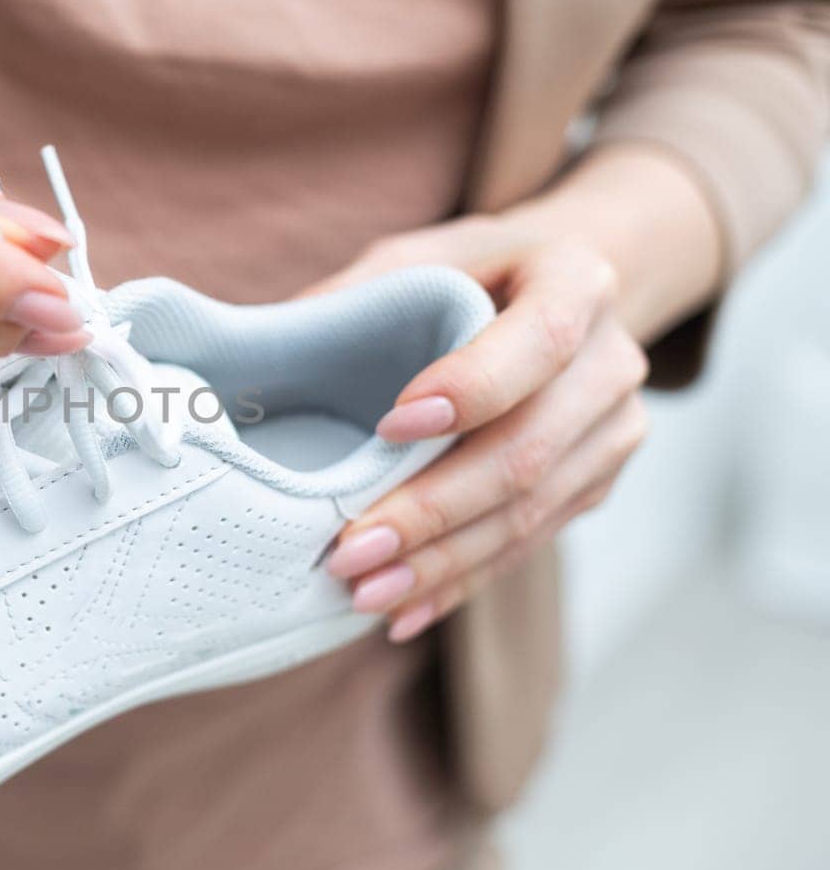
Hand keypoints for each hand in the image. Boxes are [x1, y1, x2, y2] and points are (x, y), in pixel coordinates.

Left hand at [313, 215, 651, 641]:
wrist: (567, 294)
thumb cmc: (472, 271)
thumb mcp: (415, 258)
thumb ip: (353, 297)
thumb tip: (257, 348)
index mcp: (576, 279)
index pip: (540, 341)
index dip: (472, 388)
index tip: (390, 426)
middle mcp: (612, 360)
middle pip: (529, 450)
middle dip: (432, 509)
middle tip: (350, 548)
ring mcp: (612, 431)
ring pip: (529, 512)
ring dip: (440, 562)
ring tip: (364, 593)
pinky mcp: (595, 485)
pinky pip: (528, 544)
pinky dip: (461, 581)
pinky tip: (404, 611)